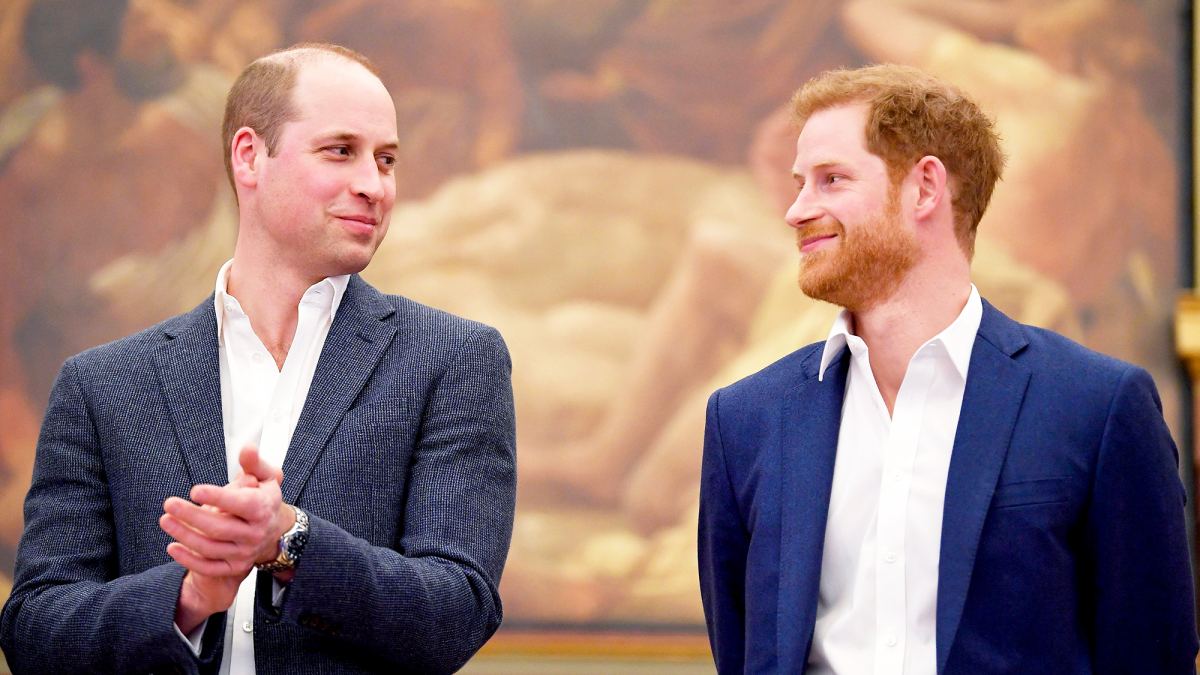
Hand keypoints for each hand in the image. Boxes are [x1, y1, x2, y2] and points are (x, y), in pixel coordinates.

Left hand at [164, 471, 259, 632]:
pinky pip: (209, 567)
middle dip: (191, 516)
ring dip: (184, 535)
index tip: (195, 490)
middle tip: (169, 504)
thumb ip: (253, 463)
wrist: (274, 531)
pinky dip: (188, 560)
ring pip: (210, 548)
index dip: (218, 497)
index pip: (241, 504)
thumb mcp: (265, 477)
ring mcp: (245, 552)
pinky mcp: (235, 567)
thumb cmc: (263, 499)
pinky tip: (172, 547)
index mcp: (263, 509)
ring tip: (165, 520)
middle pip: (219, 527)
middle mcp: (255, 534)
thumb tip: (247, 448)